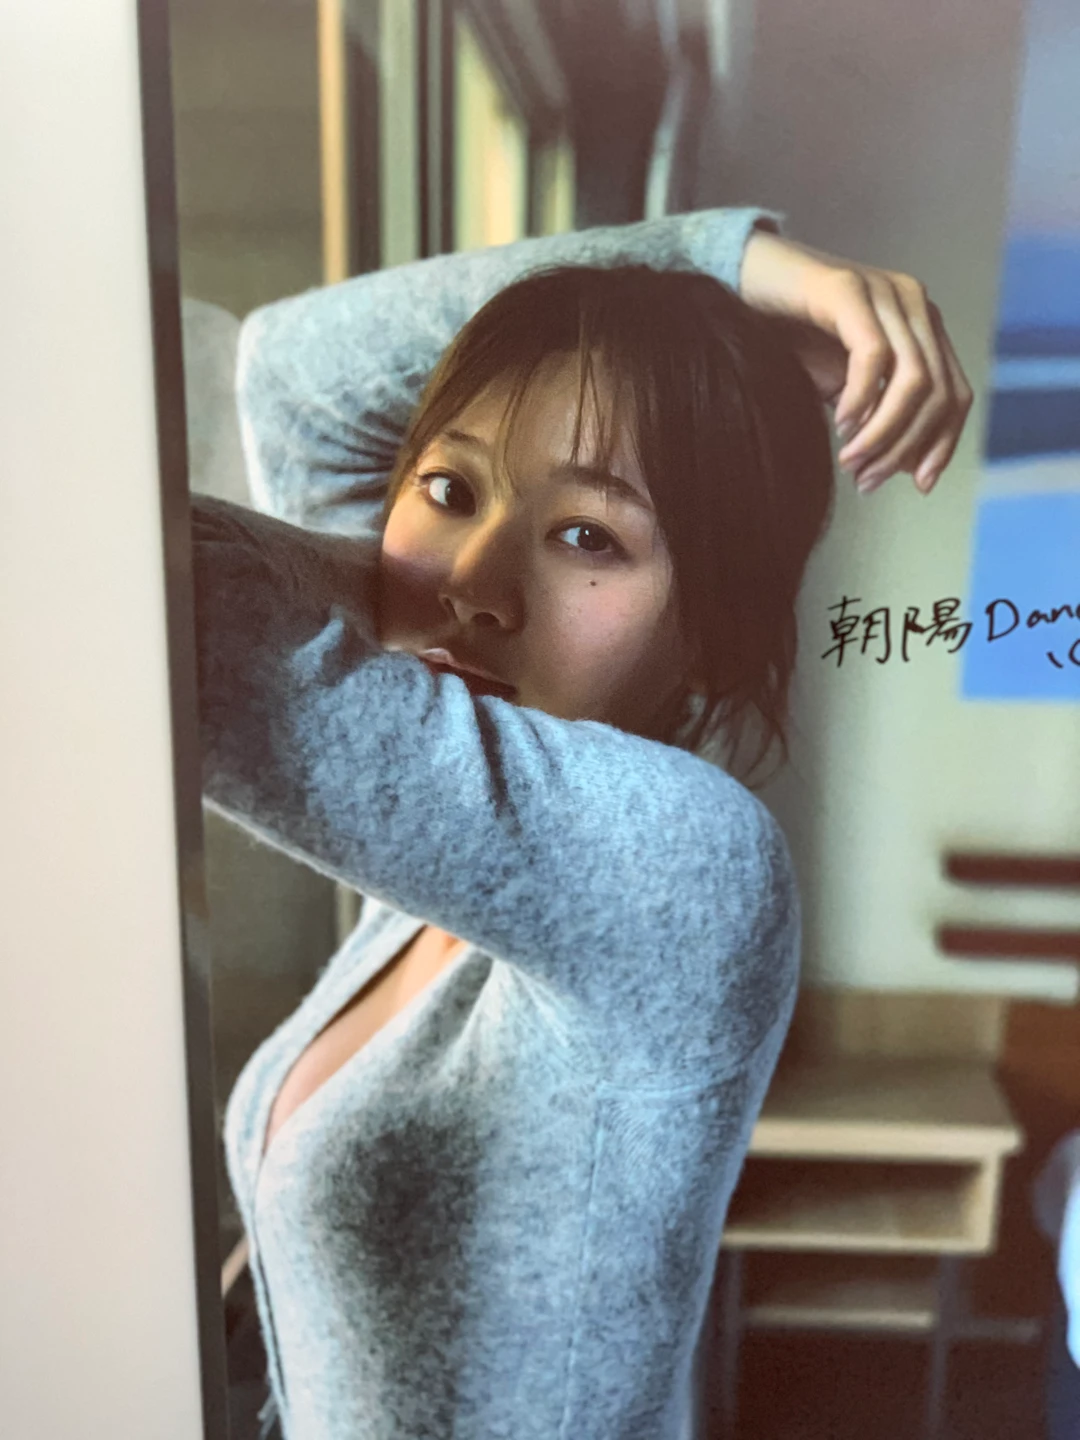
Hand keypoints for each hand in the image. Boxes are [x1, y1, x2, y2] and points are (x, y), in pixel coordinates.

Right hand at [738, 229, 972, 494]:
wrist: (739, 282)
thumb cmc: (788, 335)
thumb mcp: (841, 385)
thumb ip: (877, 416)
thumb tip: (910, 466)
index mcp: (920, 325)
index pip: (955, 393)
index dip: (943, 443)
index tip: (920, 485)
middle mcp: (913, 303)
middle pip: (939, 392)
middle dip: (906, 447)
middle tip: (868, 481)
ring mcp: (884, 291)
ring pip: (913, 379)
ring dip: (884, 432)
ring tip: (852, 462)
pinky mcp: (848, 288)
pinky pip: (872, 355)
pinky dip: (860, 398)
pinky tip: (839, 423)